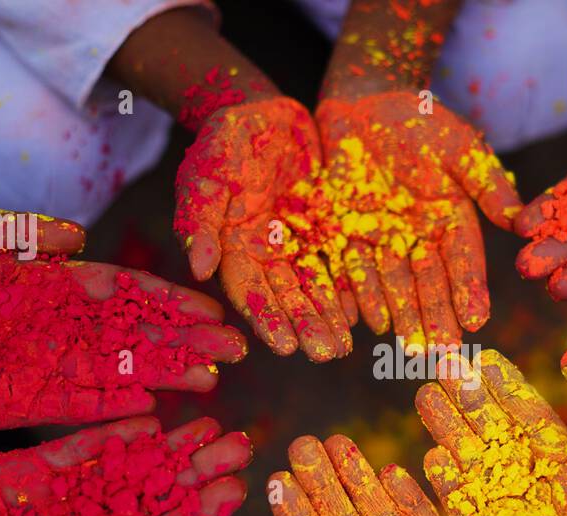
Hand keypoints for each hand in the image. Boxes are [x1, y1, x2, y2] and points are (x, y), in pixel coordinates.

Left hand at [0, 199, 244, 428]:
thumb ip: (17, 231)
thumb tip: (80, 238)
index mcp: (45, 281)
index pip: (122, 291)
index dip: (169, 301)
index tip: (213, 309)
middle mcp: (50, 326)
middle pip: (131, 335)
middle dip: (183, 342)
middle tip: (235, 352)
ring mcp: (32, 366)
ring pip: (111, 373)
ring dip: (159, 379)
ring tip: (208, 384)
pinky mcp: (6, 402)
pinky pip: (67, 408)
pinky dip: (106, 409)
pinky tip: (147, 413)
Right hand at [0, 416, 248, 515]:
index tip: (234, 491)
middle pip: (152, 503)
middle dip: (195, 474)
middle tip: (241, 443)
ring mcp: (53, 505)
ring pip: (123, 472)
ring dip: (166, 451)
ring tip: (209, 423)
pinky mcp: (20, 473)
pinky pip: (74, 450)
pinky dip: (110, 434)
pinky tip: (149, 419)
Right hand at [175, 97, 353, 361]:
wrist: (261, 111)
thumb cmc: (222, 141)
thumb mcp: (205, 173)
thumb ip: (202, 221)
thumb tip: (199, 271)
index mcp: (232, 248)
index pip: (251, 291)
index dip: (268, 319)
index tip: (286, 346)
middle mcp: (265, 254)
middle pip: (287, 297)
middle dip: (306, 326)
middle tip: (327, 354)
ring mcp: (297, 243)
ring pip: (316, 286)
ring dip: (330, 317)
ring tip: (347, 346)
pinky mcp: (325, 227)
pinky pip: (341, 261)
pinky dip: (351, 285)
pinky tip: (367, 308)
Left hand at [291, 91, 520, 346]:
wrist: (365, 102)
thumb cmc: (422, 119)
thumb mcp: (459, 145)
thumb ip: (486, 183)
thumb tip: (519, 220)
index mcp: (452, 220)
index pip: (463, 261)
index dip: (469, 290)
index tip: (476, 320)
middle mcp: (419, 238)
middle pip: (428, 282)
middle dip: (435, 317)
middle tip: (442, 352)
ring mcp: (381, 240)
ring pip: (391, 283)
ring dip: (400, 315)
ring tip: (408, 346)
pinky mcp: (344, 234)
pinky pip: (349, 269)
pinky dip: (356, 294)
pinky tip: (363, 322)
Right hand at [415, 349, 566, 515]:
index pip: (534, 421)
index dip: (509, 390)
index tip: (486, 358)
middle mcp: (534, 489)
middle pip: (494, 434)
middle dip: (469, 399)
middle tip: (443, 362)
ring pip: (472, 466)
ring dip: (448, 432)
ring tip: (426, 397)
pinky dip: (445, 489)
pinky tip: (429, 459)